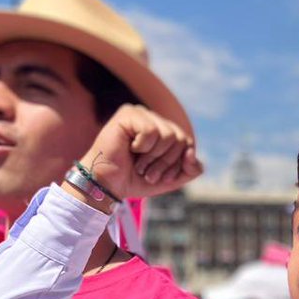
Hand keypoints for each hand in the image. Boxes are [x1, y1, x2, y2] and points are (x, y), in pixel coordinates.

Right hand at [82, 105, 202, 200]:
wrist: (107, 185)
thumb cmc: (135, 180)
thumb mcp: (170, 179)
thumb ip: (190, 169)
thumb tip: (191, 153)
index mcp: (165, 131)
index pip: (188, 143)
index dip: (178, 165)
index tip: (160, 177)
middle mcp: (154, 119)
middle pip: (180, 139)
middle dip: (165, 162)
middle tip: (147, 172)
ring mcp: (142, 114)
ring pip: (168, 135)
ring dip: (153, 157)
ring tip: (139, 163)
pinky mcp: (128, 113)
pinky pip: (151, 131)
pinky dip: (142, 147)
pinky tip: (130, 148)